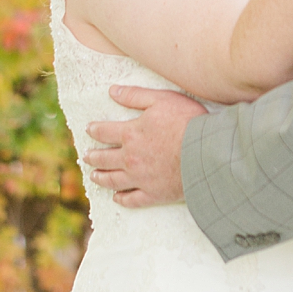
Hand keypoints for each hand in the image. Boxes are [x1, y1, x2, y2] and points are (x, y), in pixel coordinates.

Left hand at [84, 86, 204, 207]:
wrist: (206, 152)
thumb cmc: (188, 122)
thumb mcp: (163, 100)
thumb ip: (136, 96)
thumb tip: (113, 91)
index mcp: (131, 134)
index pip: (105, 132)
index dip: (95, 130)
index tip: (89, 130)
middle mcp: (130, 158)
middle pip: (104, 158)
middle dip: (93, 156)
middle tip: (86, 156)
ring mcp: (140, 178)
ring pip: (113, 180)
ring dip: (101, 178)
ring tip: (94, 176)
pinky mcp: (153, 194)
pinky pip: (132, 200)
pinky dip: (122, 199)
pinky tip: (117, 198)